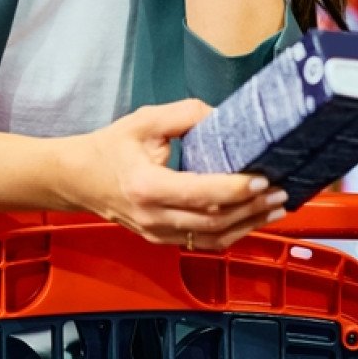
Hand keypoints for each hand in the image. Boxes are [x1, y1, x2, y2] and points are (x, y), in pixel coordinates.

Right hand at [54, 99, 286, 250]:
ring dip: (248, 224)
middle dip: (252, 208)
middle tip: (280, 191)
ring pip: (213, 238)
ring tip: (274, 207)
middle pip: (214, 221)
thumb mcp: (143, 121)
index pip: (200, 194)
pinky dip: (232, 234)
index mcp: (147, 186)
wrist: (77, 178)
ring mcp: (158, 233)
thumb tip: (222, 115)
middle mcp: (154, 216)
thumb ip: (184, 115)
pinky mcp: (162, 240)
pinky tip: (250, 220)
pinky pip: (204, 244)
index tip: (261, 178)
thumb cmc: (108, 148)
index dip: (235, 189)